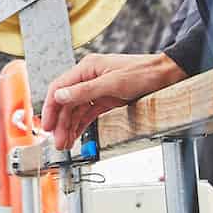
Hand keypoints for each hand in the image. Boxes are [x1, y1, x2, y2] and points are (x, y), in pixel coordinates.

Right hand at [38, 52, 184, 151]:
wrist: (166, 75)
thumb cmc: (143, 73)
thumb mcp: (113, 84)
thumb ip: (84, 91)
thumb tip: (60, 96)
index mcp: (87, 68)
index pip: (59, 88)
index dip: (50, 107)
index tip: (47, 125)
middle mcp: (89, 77)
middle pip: (67, 102)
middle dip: (61, 123)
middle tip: (58, 142)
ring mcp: (98, 88)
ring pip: (77, 110)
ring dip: (69, 126)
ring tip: (65, 144)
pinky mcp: (107, 99)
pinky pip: (88, 113)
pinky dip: (81, 124)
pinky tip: (76, 135)